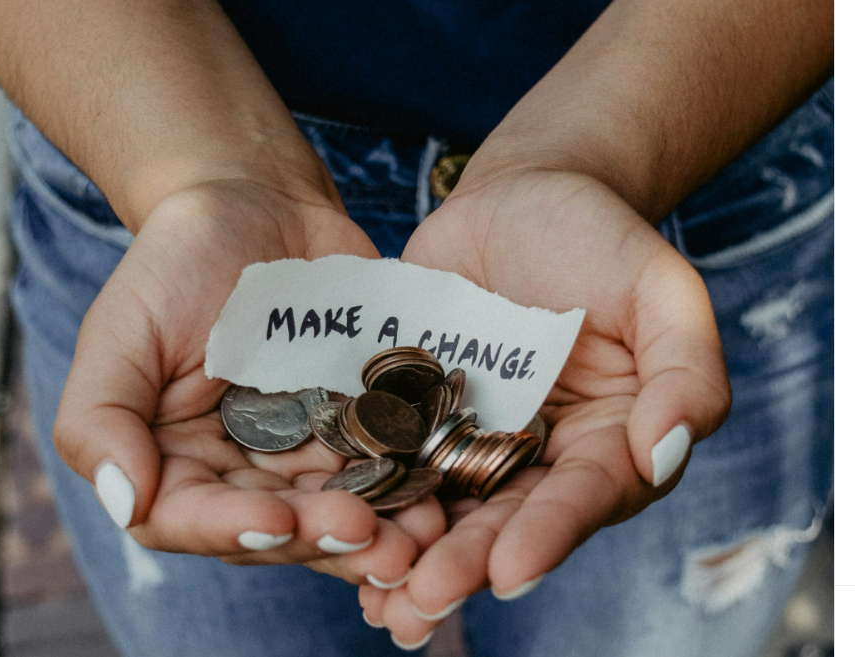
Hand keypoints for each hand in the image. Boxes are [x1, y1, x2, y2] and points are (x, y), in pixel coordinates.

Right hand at [53, 179, 445, 583]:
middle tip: (371, 538)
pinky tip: (441, 494)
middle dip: (323, 538)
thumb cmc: (177, 263)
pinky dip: (412, 483)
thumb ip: (100, 418)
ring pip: (339, 509)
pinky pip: (387, 463)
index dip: (234, 530)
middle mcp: (241, 471)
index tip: (279, 521)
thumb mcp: (121, 330)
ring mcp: (306, 451)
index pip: (191, 519)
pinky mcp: (360, 423)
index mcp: (175, 461)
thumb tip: (125, 501)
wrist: (257, 205)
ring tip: (420, 537)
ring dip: (381, 531)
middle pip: (278, 528)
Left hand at [360, 169, 730, 643]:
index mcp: (607, 440)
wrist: (520, 196)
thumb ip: (686, 370)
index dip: (550, 534)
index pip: (584, 496)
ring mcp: (473, 436)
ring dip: (411, 554)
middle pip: (506, 519)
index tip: (510, 570)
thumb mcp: (661, 289)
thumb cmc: (600, 238)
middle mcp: (540, 455)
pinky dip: (369, 496)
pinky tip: (335, 534)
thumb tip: (665, 452)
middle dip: (466, 563)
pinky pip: (392, 459)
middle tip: (422, 601)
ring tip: (378, 599)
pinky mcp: (417, 413)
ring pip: (444, 506)